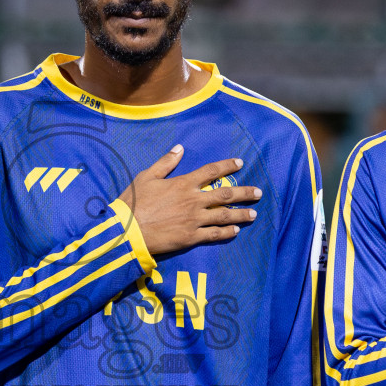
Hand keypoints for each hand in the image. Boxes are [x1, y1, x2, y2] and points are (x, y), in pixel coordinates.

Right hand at [117, 146, 261, 255]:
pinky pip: (213, 234)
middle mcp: (193, 200)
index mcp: (183, 183)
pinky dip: (226, 232)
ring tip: (253, 214)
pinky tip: (235, 231)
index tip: (240, 163)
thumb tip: (180, 148)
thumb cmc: (133, 203)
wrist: (127, 231)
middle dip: (244, 193)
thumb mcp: (146, 177)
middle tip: (258, 193)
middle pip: (225, 195)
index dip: (227, 166)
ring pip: (224, 216)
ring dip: (241, 214)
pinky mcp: (190, 237)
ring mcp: (194, 220)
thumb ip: (165, 163)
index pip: (211, 171)